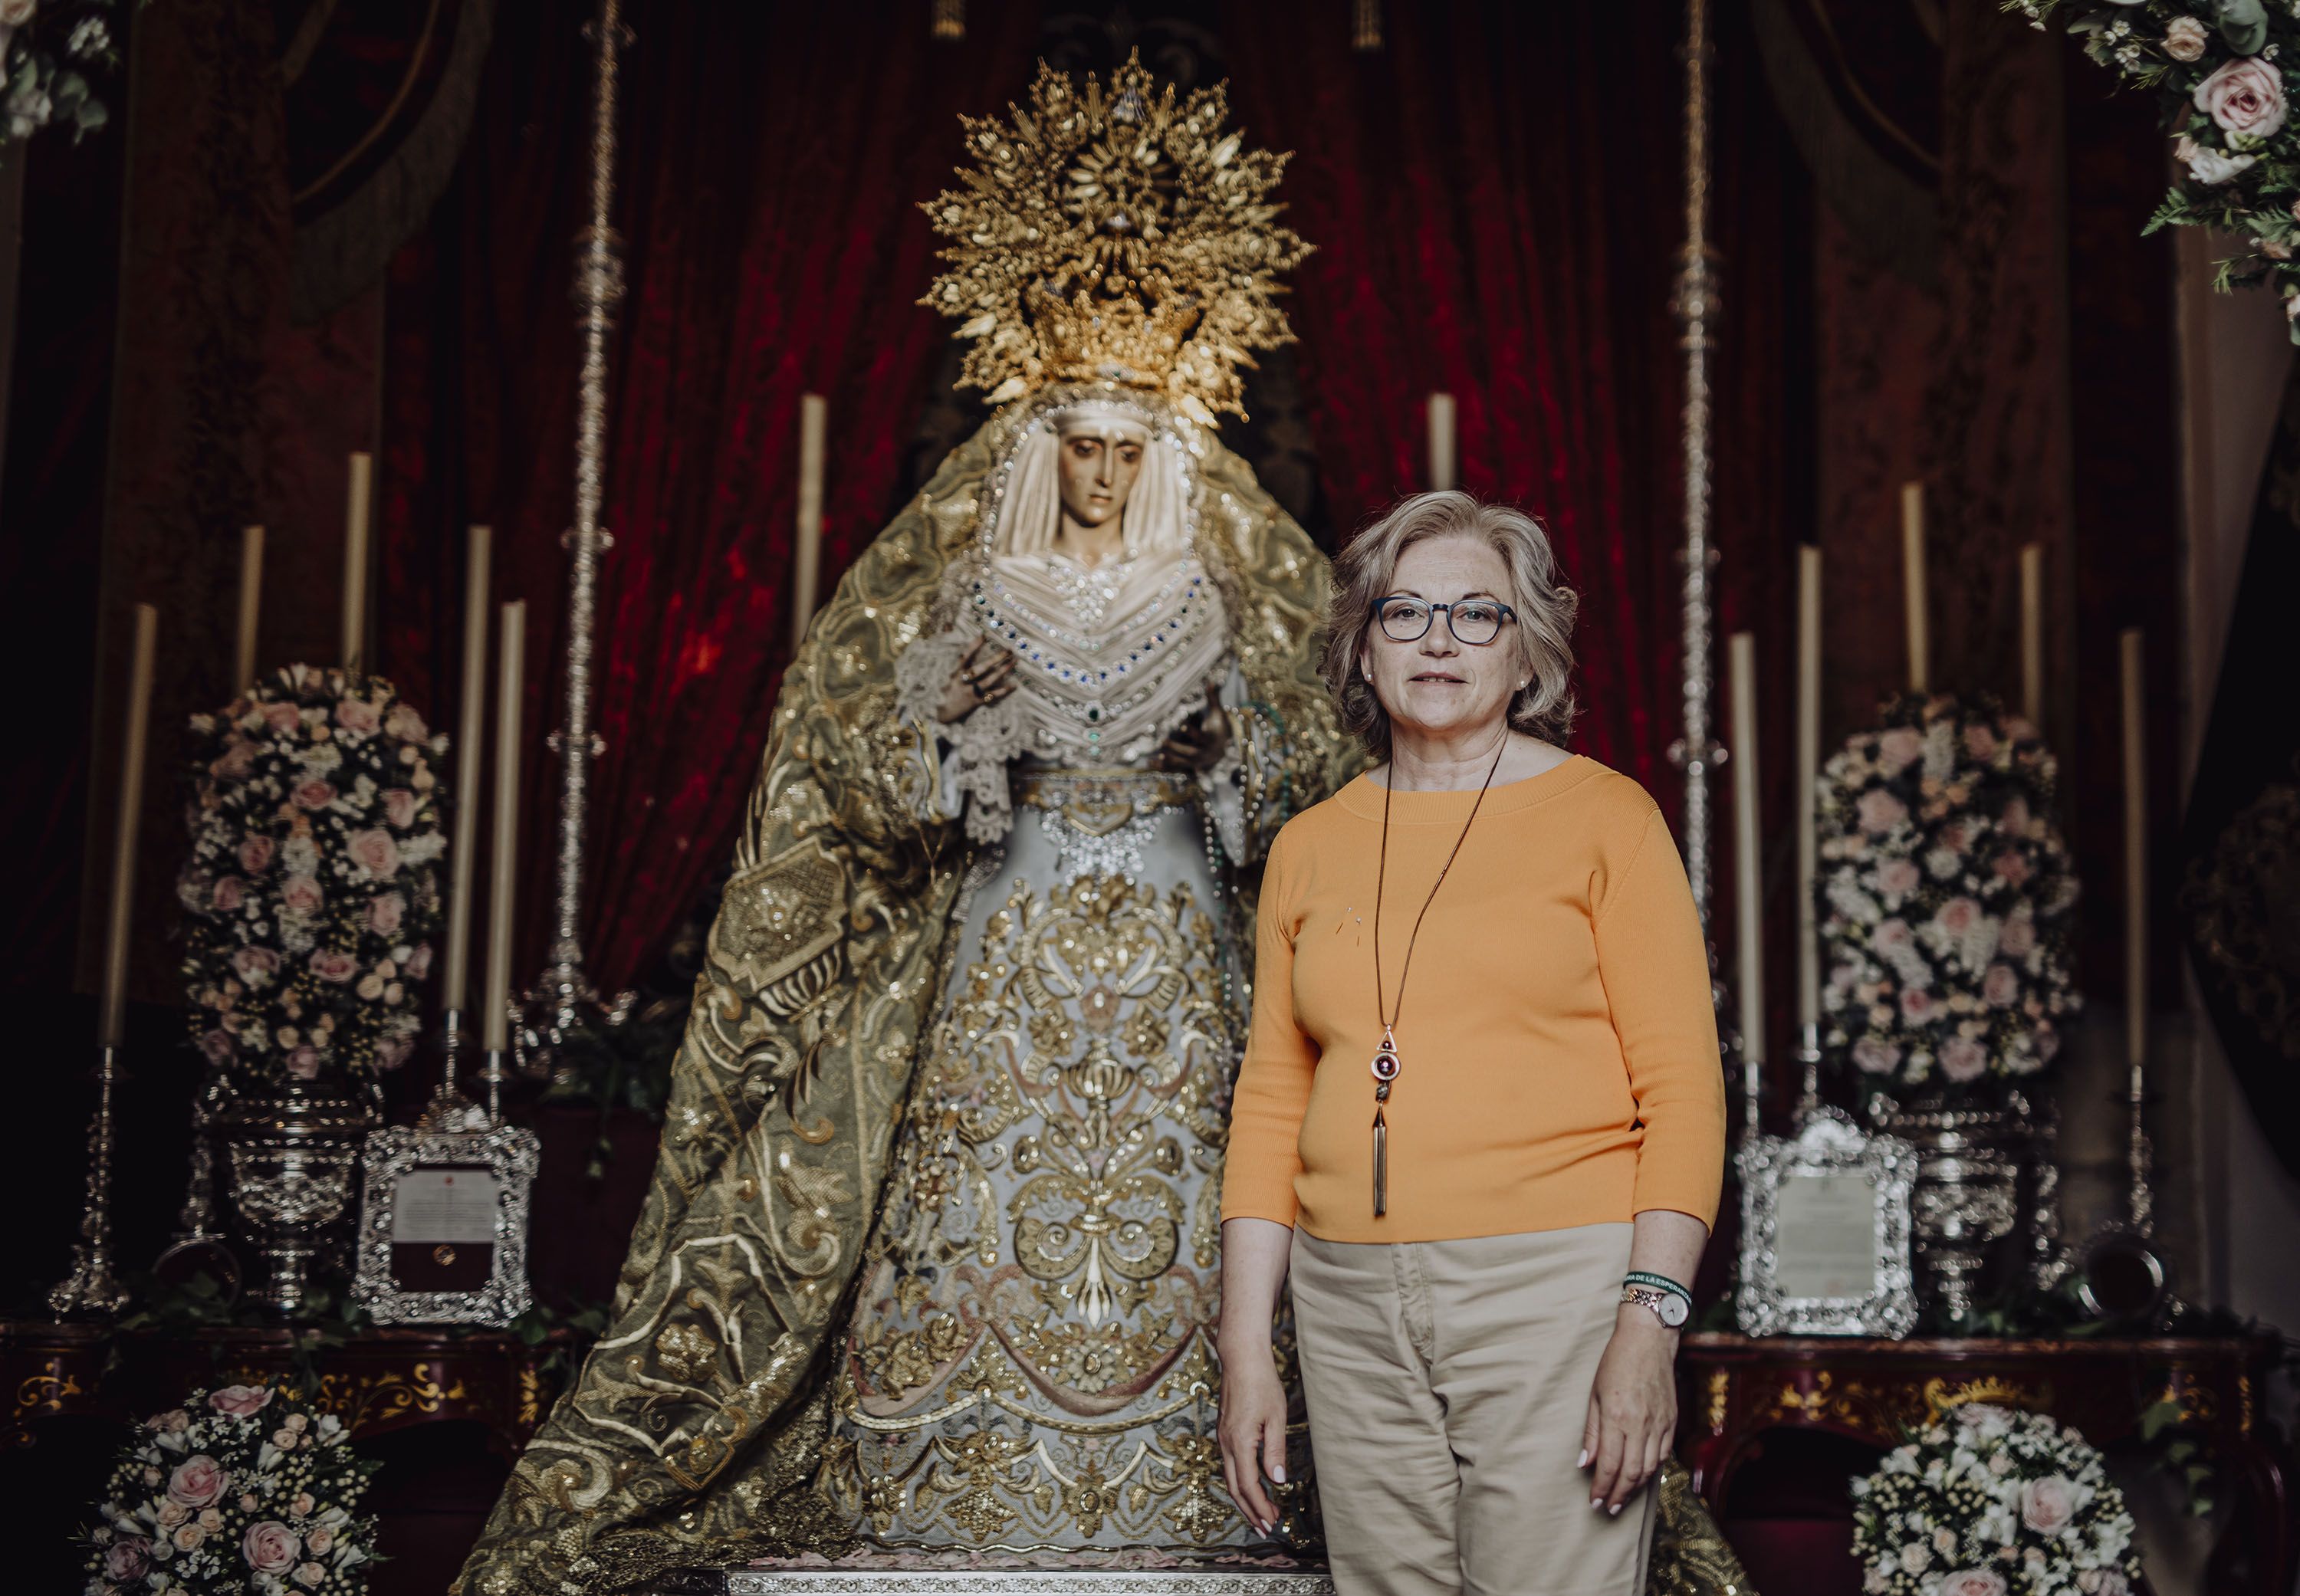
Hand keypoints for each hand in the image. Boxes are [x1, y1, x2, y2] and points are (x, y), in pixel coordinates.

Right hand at [938, 638, 1014, 722]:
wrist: (942, 713)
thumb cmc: (944, 689)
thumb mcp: (944, 671)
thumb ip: (948, 646)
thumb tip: (948, 625)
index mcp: (955, 673)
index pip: (965, 657)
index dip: (974, 646)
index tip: (984, 636)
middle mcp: (963, 682)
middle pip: (980, 669)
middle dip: (995, 658)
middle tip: (1008, 650)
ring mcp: (970, 692)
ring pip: (988, 680)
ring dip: (1002, 671)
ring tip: (1014, 661)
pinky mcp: (976, 702)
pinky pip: (992, 696)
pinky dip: (1003, 691)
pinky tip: (1014, 685)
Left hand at [1155, 686, 1230, 771]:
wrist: (1225, 748)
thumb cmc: (1218, 727)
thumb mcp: (1217, 713)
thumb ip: (1213, 699)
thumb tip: (1212, 681)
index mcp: (1210, 739)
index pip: (1201, 737)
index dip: (1192, 732)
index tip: (1183, 725)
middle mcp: (1204, 753)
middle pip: (1190, 753)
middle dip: (1177, 748)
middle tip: (1163, 742)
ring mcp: (1196, 762)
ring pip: (1183, 763)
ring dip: (1170, 760)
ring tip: (1158, 755)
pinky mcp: (1189, 766)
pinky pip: (1176, 768)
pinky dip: (1163, 767)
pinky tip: (1150, 763)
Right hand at [1215, 1332, 1287, 1535]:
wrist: (1240, 1359)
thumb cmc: (1261, 1384)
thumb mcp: (1276, 1417)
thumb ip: (1275, 1451)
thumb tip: (1276, 1480)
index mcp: (1239, 1441)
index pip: (1248, 1485)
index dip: (1260, 1507)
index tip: (1272, 1522)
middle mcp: (1226, 1443)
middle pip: (1234, 1488)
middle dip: (1249, 1511)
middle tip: (1265, 1529)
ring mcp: (1222, 1438)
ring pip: (1229, 1478)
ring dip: (1244, 1499)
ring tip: (1260, 1514)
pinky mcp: (1224, 1432)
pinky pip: (1229, 1465)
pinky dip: (1239, 1482)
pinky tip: (1251, 1487)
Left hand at [1579, 1303, 1679, 1514]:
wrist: (1648, 1340)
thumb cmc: (1616, 1363)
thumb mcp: (1594, 1394)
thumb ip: (1591, 1431)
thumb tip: (1584, 1463)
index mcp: (1617, 1416)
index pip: (1609, 1464)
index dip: (1602, 1487)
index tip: (1595, 1502)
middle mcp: (1640, 1424)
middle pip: (1631, 1472)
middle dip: (1619, 1495)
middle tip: (1608, 1508)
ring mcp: (1659, 1424)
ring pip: (1650, 1468)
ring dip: (1635, 1488)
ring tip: (1623, 1499)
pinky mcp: (1672, 1421)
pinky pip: (1663, 1454)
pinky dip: (1652, 1471)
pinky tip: (1642, 1478)